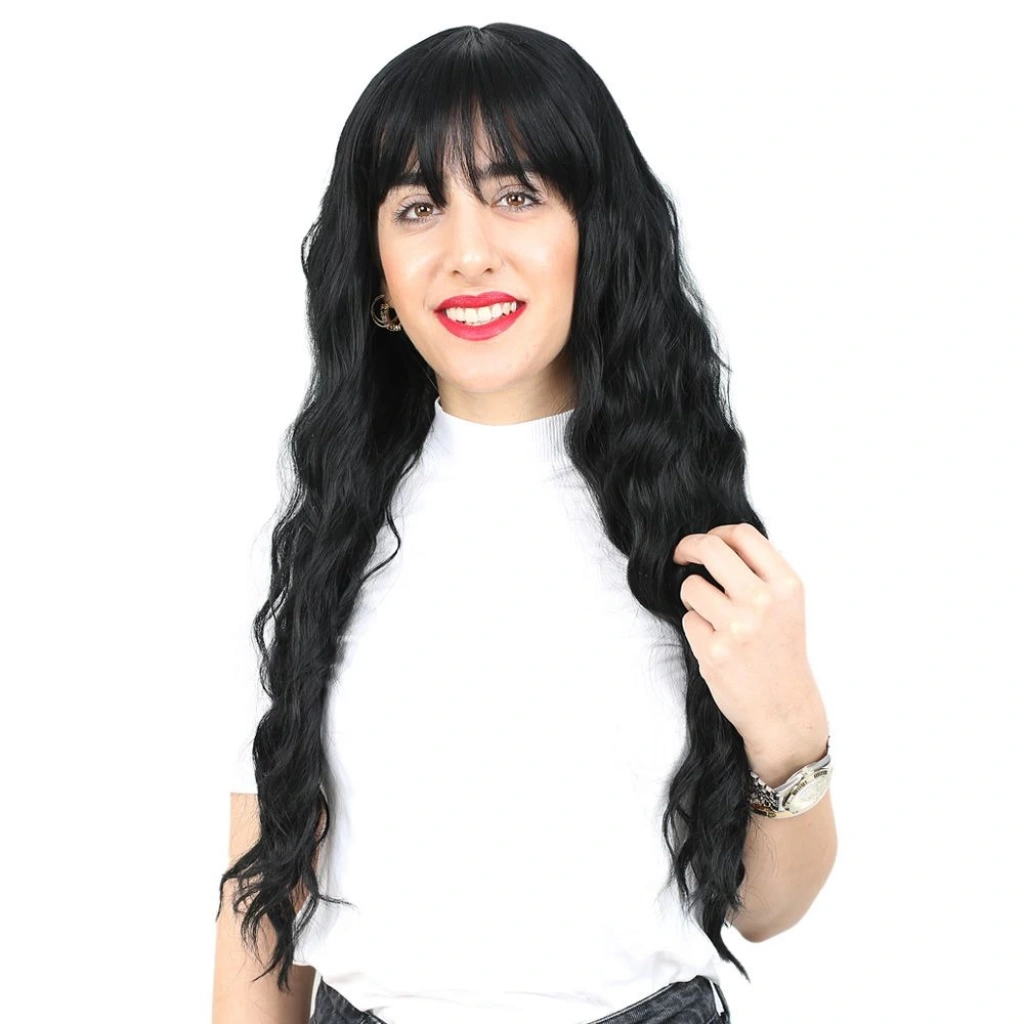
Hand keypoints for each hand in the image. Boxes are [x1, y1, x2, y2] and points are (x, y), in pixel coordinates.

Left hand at [673, 523, 827, 776]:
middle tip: (680, 556)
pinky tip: (717, 645)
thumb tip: (717, 542)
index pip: (742, 534)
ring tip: (713, 618)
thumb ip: (760, 573)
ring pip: (691, 587)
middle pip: (710, 549)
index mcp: (786, 585)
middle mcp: (763, 601)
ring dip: (693, 598)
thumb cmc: (781, 653)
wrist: (784, 709)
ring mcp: (737, 626)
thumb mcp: (787, 605)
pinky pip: (688, 621)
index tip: (705, 543)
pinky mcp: (713, 651)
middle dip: (687, 547)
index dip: (716, 532)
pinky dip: (696, 629)